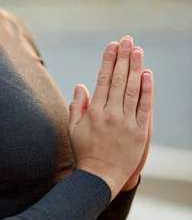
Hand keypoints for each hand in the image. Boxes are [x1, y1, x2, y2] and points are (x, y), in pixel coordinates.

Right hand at [69, 36, 153, 198]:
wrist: (100, 179)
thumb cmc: (85, 153)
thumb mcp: (73, 129)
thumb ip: (76, 106)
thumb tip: (80, 85)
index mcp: (94, 112)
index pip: (103, 79)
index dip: (108, 60)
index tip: (112, 45)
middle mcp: (110, 114)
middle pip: (119, 80)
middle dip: (123, 57)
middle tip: (127, 40)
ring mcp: (126, 123)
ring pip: (132, 90)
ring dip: (135, 68)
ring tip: (137, 50)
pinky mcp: (140, 132)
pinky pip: (145, 107)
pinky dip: (147, 90)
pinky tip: (147, 75)